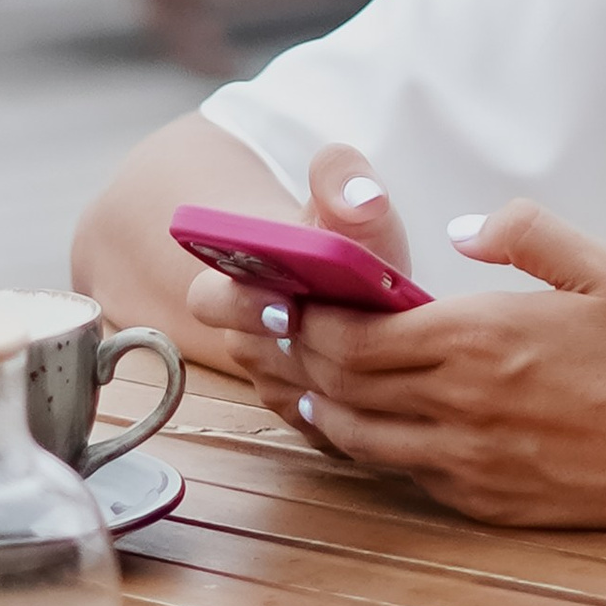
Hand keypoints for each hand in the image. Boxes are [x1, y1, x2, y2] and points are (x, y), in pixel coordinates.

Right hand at [184, 145, 411, 443]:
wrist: (349, 285)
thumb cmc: (343, 242)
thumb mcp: (343, 203)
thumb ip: (342, 181)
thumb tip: (361, 194)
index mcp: (234, 285)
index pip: (211, 302)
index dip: (242, 306)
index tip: (286, 303)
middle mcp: (247, 342)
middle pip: (257, 358)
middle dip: (300, 351)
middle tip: (345, 344)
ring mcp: (279, 385)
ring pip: (300, 395)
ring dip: (339, 377)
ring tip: (385, 356)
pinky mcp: (314, 421)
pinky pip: (331, 424)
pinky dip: (362, 404)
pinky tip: (394, 382)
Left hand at [286, 197, 605, 527]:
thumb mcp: (601, 266)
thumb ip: (525, 232)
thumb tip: (460, 229)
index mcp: (476, 339)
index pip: (352, 335)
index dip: (305, 318)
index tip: (286, 296)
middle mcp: (458, 405)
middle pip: (339, 385)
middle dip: (293, 356)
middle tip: (266, 333)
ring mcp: (466, 461)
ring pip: (356, 438)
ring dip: (316, 407)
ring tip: (297, 380)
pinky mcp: (482, 500)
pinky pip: (399, 474)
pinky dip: (362, 447)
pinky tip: (356, 425)